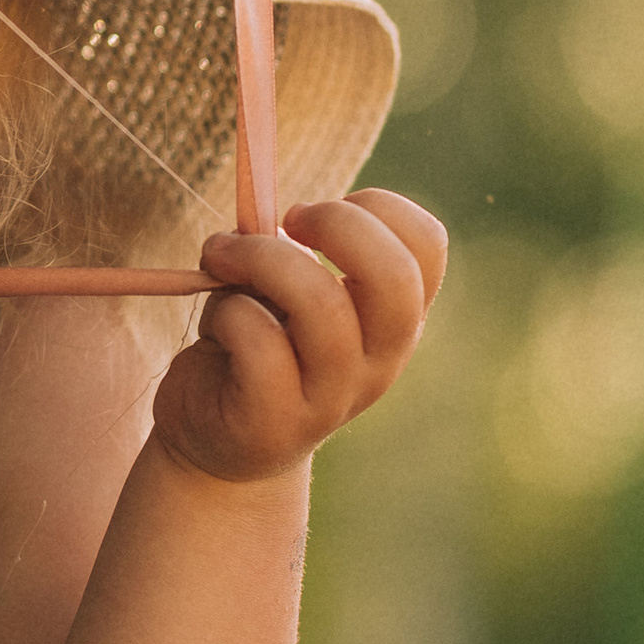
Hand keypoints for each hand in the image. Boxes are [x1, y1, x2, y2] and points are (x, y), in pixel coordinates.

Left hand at [148, 189, 447, 489]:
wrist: (215, 445)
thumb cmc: (252, 344)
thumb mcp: (284, 289)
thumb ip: (294, 246)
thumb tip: (268, 197)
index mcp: (393, 319)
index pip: (428, 246)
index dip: (376, 207)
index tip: (314, 212)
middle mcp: (378, 361)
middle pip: (394, 277)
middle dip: (335, 224)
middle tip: (283, 219)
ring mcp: (332, 397)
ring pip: (321, 305)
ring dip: (260, 258)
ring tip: (222, 256)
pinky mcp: (277, 421)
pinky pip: (260, 344)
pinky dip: (228, 314)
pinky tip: (216, 325)